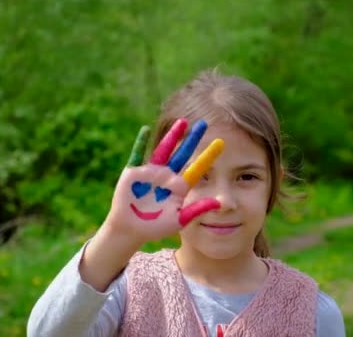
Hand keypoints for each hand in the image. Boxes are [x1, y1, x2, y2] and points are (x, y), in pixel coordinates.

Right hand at [105, 118, 223, 242]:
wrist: (131, 230)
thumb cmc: (156, 227)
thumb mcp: (180, 219)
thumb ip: (198, 210)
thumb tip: (220, 203)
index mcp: (180, 186)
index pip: (197, 168)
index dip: (208, 156)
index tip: (221, 143)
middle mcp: (167, 175)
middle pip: (183, 154)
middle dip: (193, 139)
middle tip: (204, 124)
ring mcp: (151, 172)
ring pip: (164, 150)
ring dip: (172, 137)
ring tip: (183, 123)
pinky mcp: (134, 173)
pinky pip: (138, 155)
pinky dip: (141, 143)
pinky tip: (146, 130)